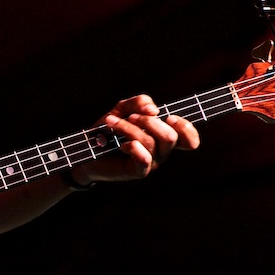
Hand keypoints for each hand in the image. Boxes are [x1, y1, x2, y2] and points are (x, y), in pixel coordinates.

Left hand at [72, 94, 199, 183]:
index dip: (187, 129)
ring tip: (111, 123)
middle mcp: (161, 151)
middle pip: (171, 137)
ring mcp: (150, 163)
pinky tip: (120, 144)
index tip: (170, 117)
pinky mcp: (137, 172)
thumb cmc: (108, 129)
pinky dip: (133, 146)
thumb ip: (139, 102)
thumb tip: (154, 110)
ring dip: (129, 128)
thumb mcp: (122, 109)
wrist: (85, 148)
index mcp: (162, 137)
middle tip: (132, 116)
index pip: (189, 140)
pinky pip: (145, 159)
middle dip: (150, 122)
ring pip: (151, 143)